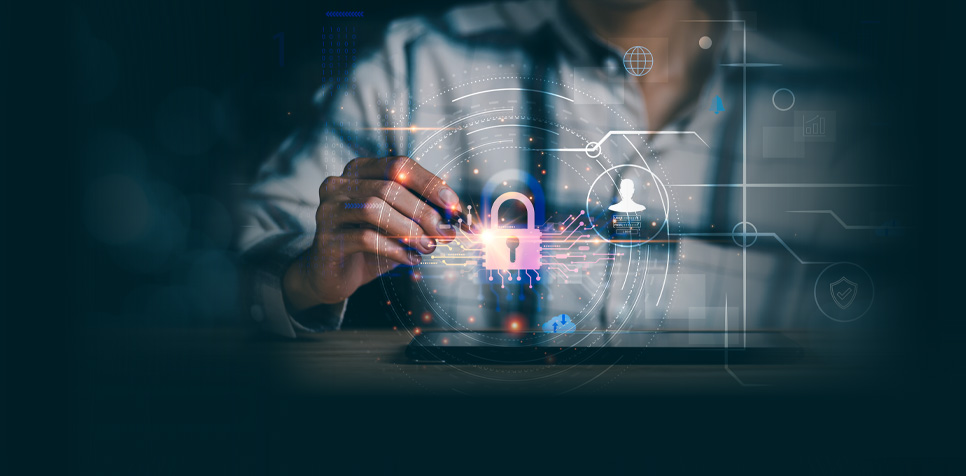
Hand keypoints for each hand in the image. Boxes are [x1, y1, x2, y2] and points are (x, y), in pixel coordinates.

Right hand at [283, 156, 460, 311]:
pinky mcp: (326, 239)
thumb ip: (419, 212)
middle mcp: (339, 184)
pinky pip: (364, 238)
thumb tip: (454, 215)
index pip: (398, 165)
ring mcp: (328, 210)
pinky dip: (394, 249)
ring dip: (409, 230)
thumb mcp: (397, 222)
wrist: (332, 274)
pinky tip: (411, 260)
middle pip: (389, 188)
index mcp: (360, 170)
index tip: (453, 205)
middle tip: (446, 234)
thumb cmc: (369, 243)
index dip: (429, 183)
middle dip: (424, 212)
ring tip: (429, 247)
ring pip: (374, 209)